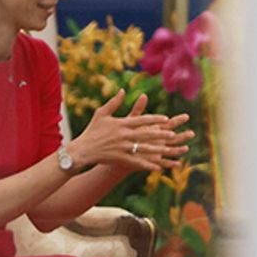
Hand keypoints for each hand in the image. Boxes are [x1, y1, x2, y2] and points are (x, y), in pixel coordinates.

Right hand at [71, 93, 194, 171]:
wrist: (83, 149)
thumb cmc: (92, 130)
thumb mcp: (101, 113)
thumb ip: (114, 102)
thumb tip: (123, 90)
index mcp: (121, 123)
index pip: (141, 120)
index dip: (154, 119)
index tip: (166, 119)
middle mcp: (123, 135)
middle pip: (145, 133)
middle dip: (160, 134)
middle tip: (173, 134)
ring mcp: (122, 147)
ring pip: (143, 147)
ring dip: (157, 148)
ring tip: (168, 148)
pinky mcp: (120, 158)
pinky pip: (136, 161)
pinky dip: (147, 163)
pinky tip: (157, 166)